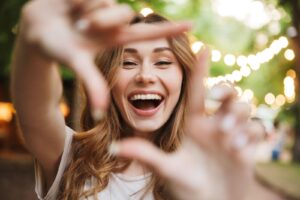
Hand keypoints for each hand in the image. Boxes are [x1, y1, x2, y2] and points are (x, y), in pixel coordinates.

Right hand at [19, 0, 190, 114]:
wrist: (36, 29)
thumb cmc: (56, 50)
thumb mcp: (76, 64)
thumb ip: (91, 83)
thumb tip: (100, 113)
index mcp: (116, 38)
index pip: (148, 34)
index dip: (169, 31)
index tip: (192, 26)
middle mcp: (113, 21)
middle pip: (124, 13)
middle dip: (102, 19)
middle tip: (81, 27)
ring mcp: (103, 5)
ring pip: (107, 1)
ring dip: (86, 10)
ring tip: (72, 19)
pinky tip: (68, 5)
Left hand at [111, 49, 263, 199]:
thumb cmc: (186, 188)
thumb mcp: (166, 169)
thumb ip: (145, 155)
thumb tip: (114, 146)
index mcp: (193, 124)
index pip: (196, 91)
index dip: (200, 70)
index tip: (202, 47)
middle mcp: (213, 125)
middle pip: (227, 94)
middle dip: (225, 91)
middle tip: (215, 100)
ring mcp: (232, 134)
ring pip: (243, 108)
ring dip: (237, 118)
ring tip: (226, 139)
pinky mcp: (247, 146)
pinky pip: (256, 130)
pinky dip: (249, 136)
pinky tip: (238, 150)